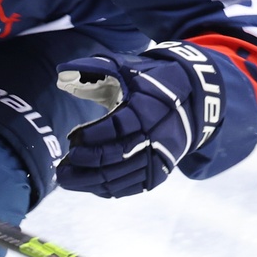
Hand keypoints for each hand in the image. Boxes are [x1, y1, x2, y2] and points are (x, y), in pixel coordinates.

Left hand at [54, 43, 225, 198]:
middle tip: (62, 165)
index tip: (72, 138)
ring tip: (66, 179)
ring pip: (123, 176)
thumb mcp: (127, 67)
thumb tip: (61, 73)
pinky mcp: (162, 170)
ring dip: (90, 181)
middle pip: (117, 156)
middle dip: (85, 162)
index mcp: (147, 108)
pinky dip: (109, 189)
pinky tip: (89, 185)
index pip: (116, 127)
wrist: (195, 97)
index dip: (92, 135)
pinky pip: (133, 186)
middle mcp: (156, 135)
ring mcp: (160, 156)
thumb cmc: (152, 80)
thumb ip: (94, 68)